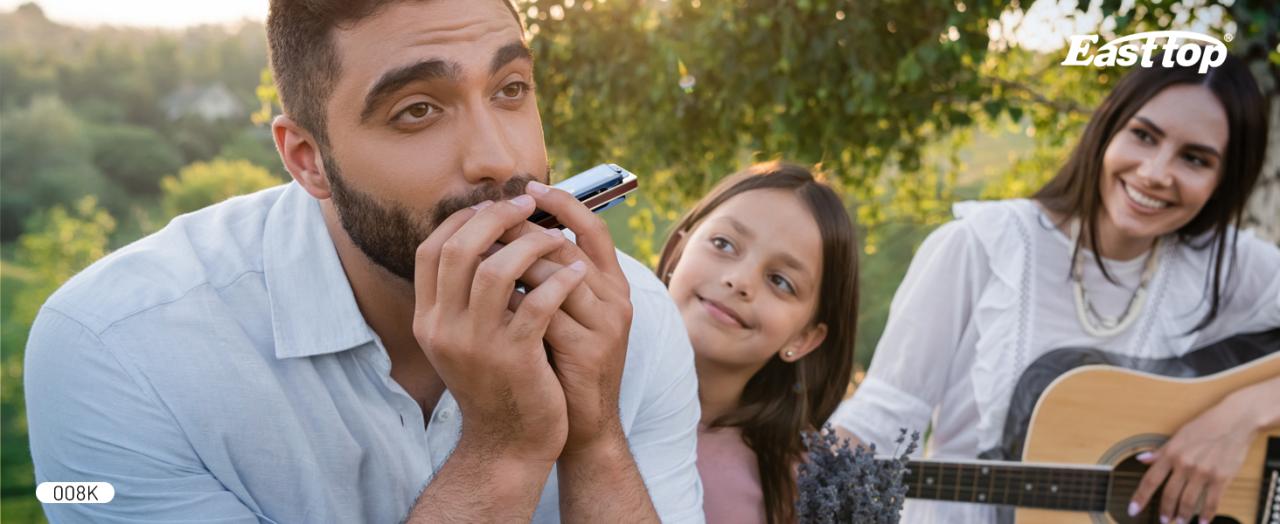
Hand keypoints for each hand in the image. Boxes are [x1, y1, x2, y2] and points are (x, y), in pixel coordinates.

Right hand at [413, 195, 588, 463]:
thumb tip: (483, 235)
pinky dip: (560, 281)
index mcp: (428, 320)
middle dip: (495, 219)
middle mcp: (443, 329)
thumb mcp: (465, 338)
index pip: (431, 250)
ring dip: (531, 244)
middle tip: (527, 204)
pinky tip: (579, 272)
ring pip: (496, 270)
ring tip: (557, 238)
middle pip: (458, 250)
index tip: (494, 206)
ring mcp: (477, 344)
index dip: (462, 220)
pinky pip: (537, 304)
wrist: (509, 443)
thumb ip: (465, 295)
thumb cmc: (496, 382)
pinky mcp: (514, 358)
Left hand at [511, 180, 633, 456]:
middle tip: (486, 219)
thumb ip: (552, 278)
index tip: (528, 186)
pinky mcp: (587, 353)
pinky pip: (541, 313)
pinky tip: (485, 300)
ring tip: (478, 257)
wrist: (583, 426)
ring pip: (551, 276)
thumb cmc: (566, 365)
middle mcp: (616, 301)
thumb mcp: (567, 314)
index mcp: (614, 286)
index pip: (594, 229)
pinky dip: (511, 302)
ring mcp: (605, 328)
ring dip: (509, 264)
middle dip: (519, 232)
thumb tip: (513, 231)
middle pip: (565, 247)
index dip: (563, 203)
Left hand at [1128, 392, 1259, 523]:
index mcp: (1171, 453)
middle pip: (1169, 495)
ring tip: (1179, 522)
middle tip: (1163, 521)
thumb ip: (1160, 451)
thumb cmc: (1206, 425)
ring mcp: (1203, 472)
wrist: (1235, 421)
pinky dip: (1207, 515)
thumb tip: (1141, 459)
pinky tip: (1202, 522)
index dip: (1140, 497)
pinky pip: (1212, 501)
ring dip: (1182, 516)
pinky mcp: (1222, 477)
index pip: (1150, 480)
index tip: (1133, 510)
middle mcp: (1185, 464)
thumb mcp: (1178, 435)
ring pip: (1188, 501)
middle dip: (1164, 511)